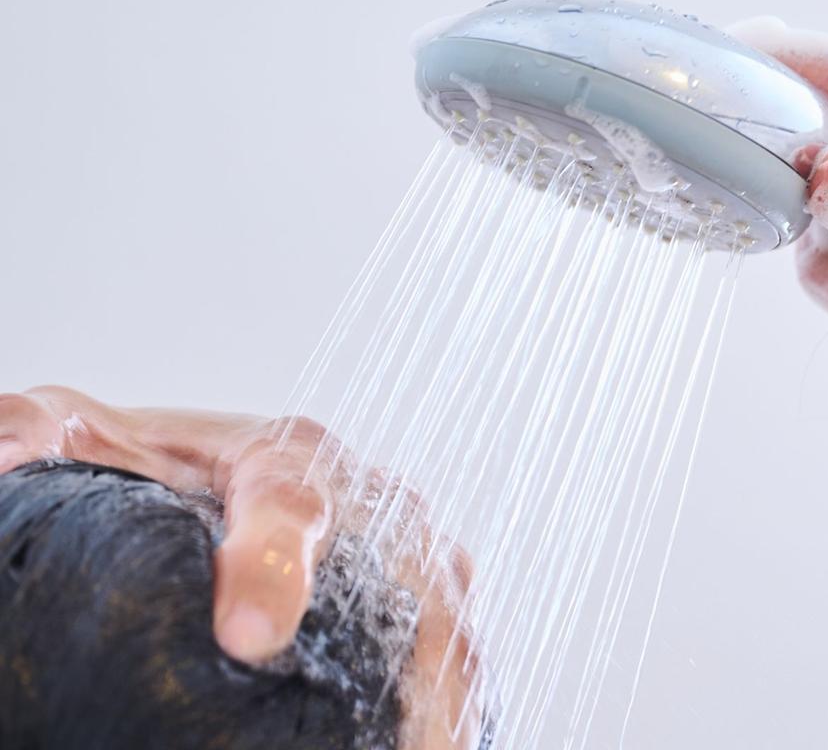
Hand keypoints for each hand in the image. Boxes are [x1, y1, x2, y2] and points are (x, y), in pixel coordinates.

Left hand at [0, 386, 485, 748]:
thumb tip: (4, 456)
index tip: (247, 637)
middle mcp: (370, 501)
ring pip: (450, 628)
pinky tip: (443, 748)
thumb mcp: (86, 433)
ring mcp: (411, 554)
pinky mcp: (427, 601)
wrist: (214, 479)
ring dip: (451, 700)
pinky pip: (456, 657)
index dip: (273, 568)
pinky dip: (458, 707)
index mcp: (286, 456)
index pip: (291, 505)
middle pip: (412, 580)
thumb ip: (37, 434)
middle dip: (416, 662)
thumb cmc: (154, 464)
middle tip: (407, 743)